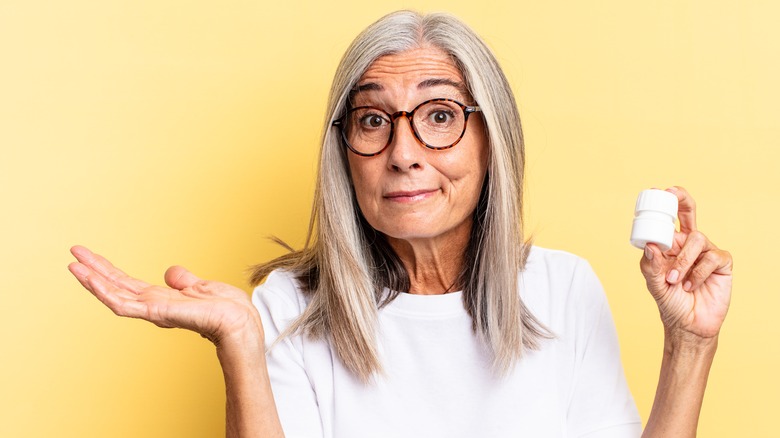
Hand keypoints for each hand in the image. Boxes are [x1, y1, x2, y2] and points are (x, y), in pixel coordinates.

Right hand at [68, 245, 263, 347]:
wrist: (239, 321)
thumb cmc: (228, 309)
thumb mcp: (203, 287)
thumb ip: (184, 281)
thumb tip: (171, 272)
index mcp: (163, 299)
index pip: (129, 284)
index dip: (110, 271)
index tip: (92, 256)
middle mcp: (154, 306)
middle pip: (117, 286)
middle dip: (95, 270)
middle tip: (74, 252)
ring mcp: (153, 311)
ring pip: (114, 296)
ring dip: (93, 280)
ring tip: (74, 264)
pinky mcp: (155, 314)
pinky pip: (123, 304)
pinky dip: (104, 291)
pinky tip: (90, 279)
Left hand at [639, 187, 732, 341]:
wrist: (688, 324)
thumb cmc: (670, 302)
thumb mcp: (653, 283)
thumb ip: (650, 265)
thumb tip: (650, 244)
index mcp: (669, 245)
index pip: (667, 220)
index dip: (664, 205)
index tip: (657, 191)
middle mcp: (688, 244)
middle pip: (689, 213)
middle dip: (682, 199)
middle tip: (672, 193)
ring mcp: (706, 252)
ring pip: (696, 239)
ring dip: (683, 260)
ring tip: (674, 279)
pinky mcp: (721, 264)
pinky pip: (711, 257)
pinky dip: (698, 272)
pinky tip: (691, 285)